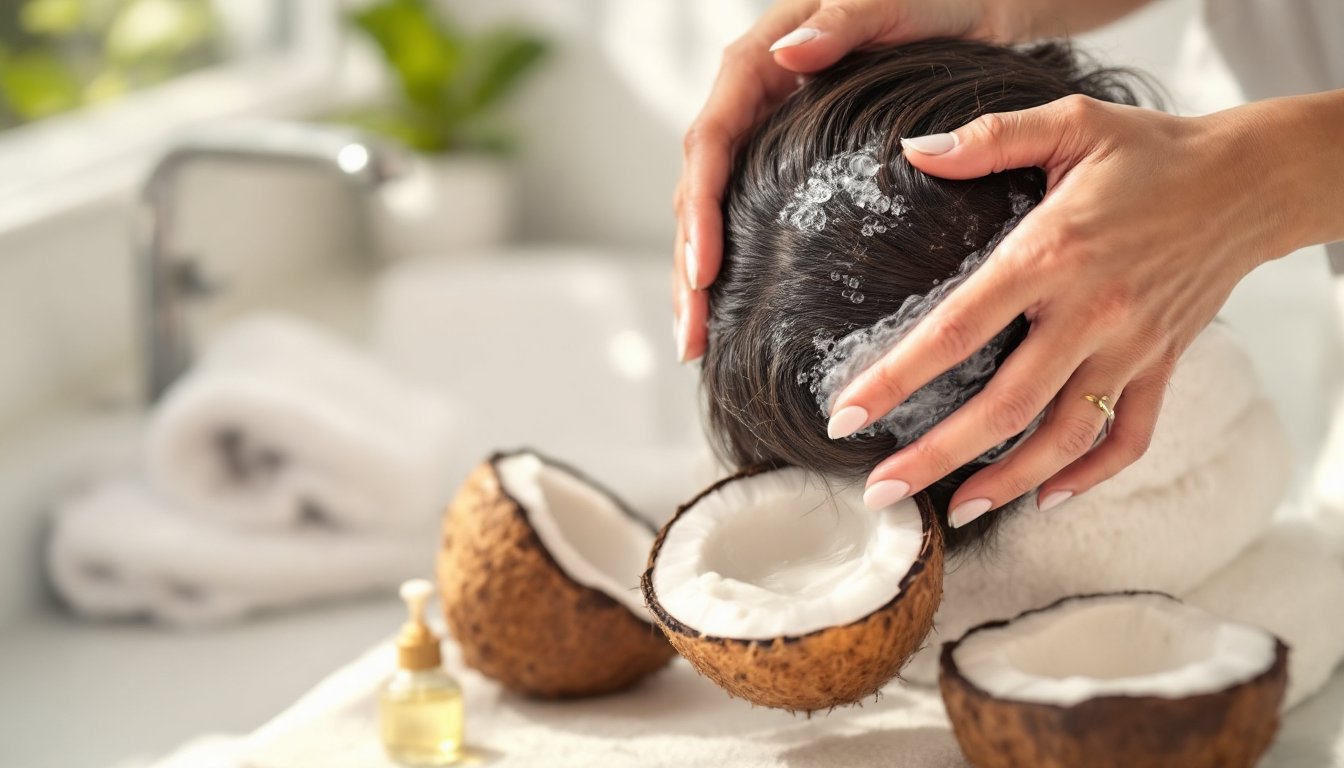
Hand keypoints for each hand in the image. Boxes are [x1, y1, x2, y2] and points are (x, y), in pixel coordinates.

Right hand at [672, 0, 995, 360]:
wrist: (984, 4)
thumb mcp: (897, 3)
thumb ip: (842, 22)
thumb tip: (784, 56)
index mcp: (762, 60)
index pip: (712, 140)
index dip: (700, 208)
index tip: (704, 271)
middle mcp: (755, 98)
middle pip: (699, 188)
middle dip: (688, 267)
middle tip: (691, 336)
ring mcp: (770, 132)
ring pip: (714, 209)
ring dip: (699, 279)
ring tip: (696, 344)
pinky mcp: (791, 160)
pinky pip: (748, 213)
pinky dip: (736, 264)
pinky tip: (733, 312)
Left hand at [828, 94, 1293, 525]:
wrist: (1251, 179)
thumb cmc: (1150, 152)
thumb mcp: (1070, 124)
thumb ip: (989, 138)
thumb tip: (914, 150)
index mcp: (1051, 255)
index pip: (955, 331)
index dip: (894, 379)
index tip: (844, 418)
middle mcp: (1089, 313)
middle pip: (1003, 407)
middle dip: (934, 457)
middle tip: (879, 490)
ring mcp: (1130, 347)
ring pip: (1063, 438)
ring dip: (1006, 482)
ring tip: (954, 510)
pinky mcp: (1162, 365)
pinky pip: (1129, 437)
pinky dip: (1090, 476)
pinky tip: (1046, 496)